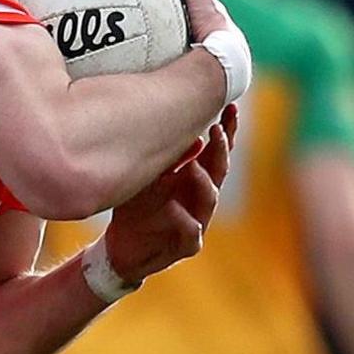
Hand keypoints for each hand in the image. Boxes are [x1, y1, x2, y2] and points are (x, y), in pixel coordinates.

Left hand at [103, 105, 236, 281]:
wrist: (123, 247)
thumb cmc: (138, 206)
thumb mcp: (147, 176)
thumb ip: (165, 157)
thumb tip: (183, 130)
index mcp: (194, 177)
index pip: (216, 150)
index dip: (227, 130)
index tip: (230, 106)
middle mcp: (200, 196)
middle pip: (219, 169)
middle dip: (220, 150)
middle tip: (216, 130)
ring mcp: (197, 220)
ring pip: (209, 199)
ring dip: (203, 181)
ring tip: (193, 166)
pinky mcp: (186, 245)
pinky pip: (190, 233)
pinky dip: (184, 221)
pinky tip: (174, 208)